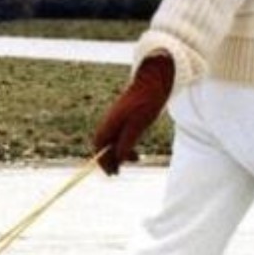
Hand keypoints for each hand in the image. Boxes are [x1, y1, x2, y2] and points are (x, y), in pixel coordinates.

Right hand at [92, 55, 174, 173]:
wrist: (153, 81)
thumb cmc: (146, 102)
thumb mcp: (139, 125)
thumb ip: (127, 143)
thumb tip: (118, 159)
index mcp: (110, 123)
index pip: (99, 146)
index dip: (103, 161)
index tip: (111, 173)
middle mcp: (110, 122)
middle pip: (104, 145)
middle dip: (110, 160)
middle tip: (118, 173)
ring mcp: (116, 119)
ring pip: (113, 141)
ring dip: (119, 153)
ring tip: (135, 159)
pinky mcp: (124, 117)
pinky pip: (120, 136)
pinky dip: (125, 145)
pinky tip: (136, 149)